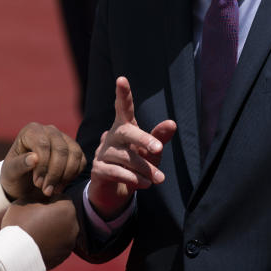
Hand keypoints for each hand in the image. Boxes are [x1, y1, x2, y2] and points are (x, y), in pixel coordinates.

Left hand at [1, 122, 85, 202]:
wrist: (23, 183)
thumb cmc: (14, 175)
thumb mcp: (10, 173)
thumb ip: (19, 165)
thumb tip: (34, 158)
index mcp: (31, 131)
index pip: (43, 144)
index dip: (42, 166)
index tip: (37, 183)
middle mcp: (49, 130)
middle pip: (60, 149)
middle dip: (55, 173)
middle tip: (46, 190)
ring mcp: (64, 139)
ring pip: (74, 154)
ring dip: (66, 175)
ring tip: (53, 190)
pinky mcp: (74, 150)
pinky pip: (81, 161)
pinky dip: (73, 175)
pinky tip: (60, 185)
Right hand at [2, 198, 77, 269]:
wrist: (14, 255)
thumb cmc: (19, 224)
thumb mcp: (24, 201)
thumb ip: (38, 197)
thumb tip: (42, 198)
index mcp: (67, 210)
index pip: (61, 198)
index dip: (49, 198)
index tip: (37, 203)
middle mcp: (73, 227)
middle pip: (64, 215)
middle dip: (53, 214)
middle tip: (35, 218)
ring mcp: (69, 244)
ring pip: (63, 230)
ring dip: (53, 229)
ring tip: (36, 232)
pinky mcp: (63, 257)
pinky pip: (59, 244)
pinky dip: (52, 243)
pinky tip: (37, 243)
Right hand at [88, 76, 174, 219]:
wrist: (115, 191)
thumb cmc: (136, 165)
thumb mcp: (151, 152)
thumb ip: (159, 138)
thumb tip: (172, 123)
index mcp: (125, 127)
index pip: (123, 107)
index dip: (123, 94)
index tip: (121, 79)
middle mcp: (112, 136)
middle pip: (127, 132)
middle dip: (144, 139)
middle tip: (158, 149)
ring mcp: (102, 152)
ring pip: (126, 157)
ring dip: (145, 169)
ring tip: (159, 178)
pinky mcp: (98, 170)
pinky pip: (117, 172)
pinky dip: (134, 179)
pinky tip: (146, 184)